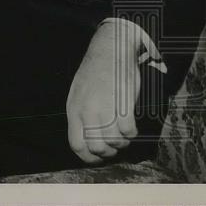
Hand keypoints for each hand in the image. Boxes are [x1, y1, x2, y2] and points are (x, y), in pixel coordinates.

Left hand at [66, 20, 142, 162]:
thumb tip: (86, 139)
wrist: (110, 48)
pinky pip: (128, 131)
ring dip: (122, 142)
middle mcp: (86, 110)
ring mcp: (104, 107)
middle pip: (96, 147)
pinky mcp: (122, 103)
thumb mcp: (79, 94)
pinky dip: (132, 133)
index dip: (89, 157)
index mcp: (73, 109)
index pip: (76, 145)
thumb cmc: (95, 73)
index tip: (99, 156)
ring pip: (114, 142)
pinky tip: (130, 125)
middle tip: (114, 144)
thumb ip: (81, 116)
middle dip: (108, 151)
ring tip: (123, 133)